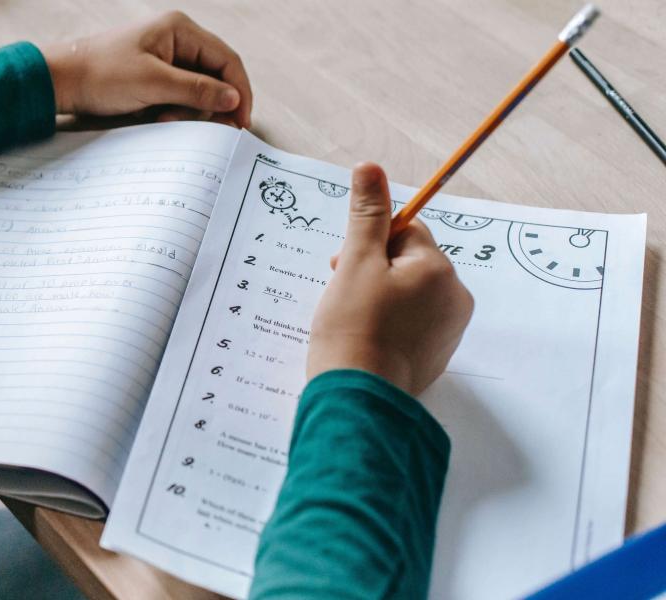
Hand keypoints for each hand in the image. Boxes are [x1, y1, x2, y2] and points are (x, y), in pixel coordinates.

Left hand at [41, 11, 251, 127]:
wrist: (62, 82)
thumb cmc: (101, 74)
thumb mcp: (153, 83)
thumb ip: (196, 90)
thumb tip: (233, 99)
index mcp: (180, 29)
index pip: (227, 60)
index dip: (238, 91)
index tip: (241, 121)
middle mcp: (177, 40)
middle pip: (215, 76)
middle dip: (210, 104)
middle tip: (203, 128)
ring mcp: (166, 58)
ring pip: (198, 90)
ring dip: (189, 110)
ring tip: (164, 119)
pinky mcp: (155, 77)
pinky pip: (179, 96)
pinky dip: (175, 111)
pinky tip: (159, 118)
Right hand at [307, 163, 473, 395]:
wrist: (358, 398)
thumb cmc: (352, 329)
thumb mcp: (354, 264)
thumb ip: (366, 215)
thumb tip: (369, 167)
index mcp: (438, 269)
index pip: (405, 231)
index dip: (369, 243)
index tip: (342, 264)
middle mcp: (455, 296)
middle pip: (409, 262)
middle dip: (374, 270)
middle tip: (342, 295)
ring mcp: (450, 329)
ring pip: (410, 293)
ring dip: (381, 296)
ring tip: (352, 319)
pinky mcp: (438, 355)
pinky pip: (414, 323)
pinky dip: (390, 324)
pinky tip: (367, 338)